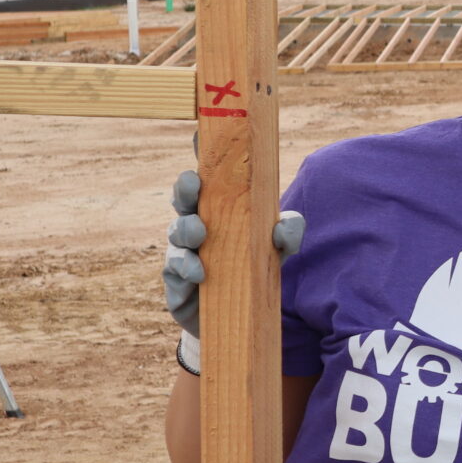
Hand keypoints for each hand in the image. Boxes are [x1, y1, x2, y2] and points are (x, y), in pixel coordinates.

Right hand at [163, 170, 305, 365]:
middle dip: (184, 190)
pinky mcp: (176, 284)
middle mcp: (194, 227)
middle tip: (193, 184)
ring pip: (175, 234)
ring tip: (199, 235)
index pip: (205, 183)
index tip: (199, 141)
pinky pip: (174, 272)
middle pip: (182, 202)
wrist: (239, 320)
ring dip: (185, 230)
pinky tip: (199, 273)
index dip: (200, 162)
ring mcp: (181, 254)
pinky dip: (186, 269)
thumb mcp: (276, 251)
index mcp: (216, 212)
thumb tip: (284, 226)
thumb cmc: (254, 272)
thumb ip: (287, 234)